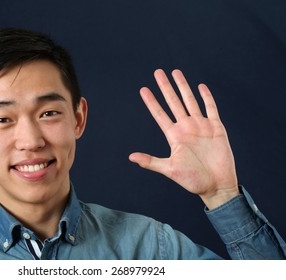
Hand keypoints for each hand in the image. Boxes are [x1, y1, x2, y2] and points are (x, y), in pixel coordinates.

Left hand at [129, 69, 238, 208]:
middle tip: (158, 72)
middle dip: (165, 87)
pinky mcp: (216, 128)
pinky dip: (206, 97)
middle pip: (173, 102)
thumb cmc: (193, 180)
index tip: (143, 89)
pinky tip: (200, 86)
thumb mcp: (170, 169)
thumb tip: (130, 157)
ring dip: (183, 86)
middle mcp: (186, 128)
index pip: (160, 114)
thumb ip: (151, 161)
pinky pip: (211, 108)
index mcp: (174, 136)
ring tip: (175, 72)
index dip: (151, 102)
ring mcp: (201, 126)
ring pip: (190, 101)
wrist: (217, 185)